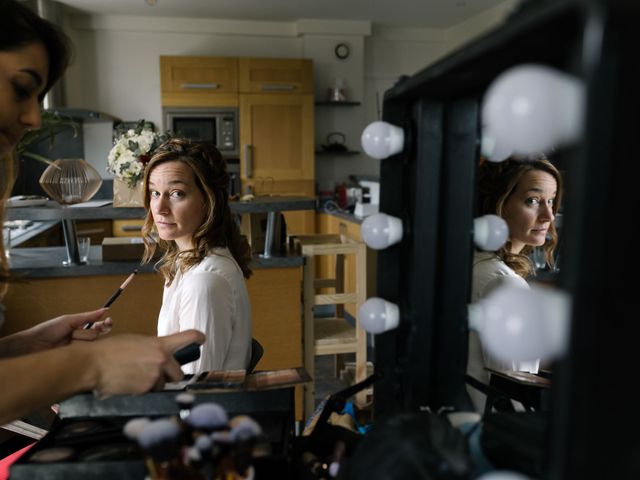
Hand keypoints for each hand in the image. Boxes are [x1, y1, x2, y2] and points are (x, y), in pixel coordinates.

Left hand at [0, 309, 110, 356]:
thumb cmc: (47, 330)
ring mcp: (79, 350)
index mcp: (81, 328)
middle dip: (89, 332)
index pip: (100, 327)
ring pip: (91, 343)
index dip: (106, 325)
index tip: (109, 321)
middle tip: (79, 331)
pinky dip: (78, 348)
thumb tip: (105, 310)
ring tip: (66, 339)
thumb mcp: (68, 320)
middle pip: (97, 335)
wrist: (32, 345)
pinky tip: (69, 347)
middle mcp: (82, 340)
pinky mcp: (75, 360)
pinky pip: (85, 353)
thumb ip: (88, 316)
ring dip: (79, 339)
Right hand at [90, 329, 204, 395]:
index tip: (201, 341)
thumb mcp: (136, 342)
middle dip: (170, 376)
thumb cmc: (110, 350)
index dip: (198, 339)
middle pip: (179, 373)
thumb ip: (153, 348)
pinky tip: (131, 385)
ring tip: (135, 379)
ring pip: (164, 385)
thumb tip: (161, 355)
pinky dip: (144, 392)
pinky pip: (152, 393)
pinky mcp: (147, 390)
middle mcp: (162, 359)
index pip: (189, 338)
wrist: (93, 364)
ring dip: (155, 385)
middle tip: (155, 375)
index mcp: (160, 344)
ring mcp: (156, 375)